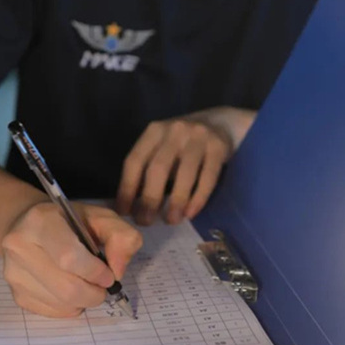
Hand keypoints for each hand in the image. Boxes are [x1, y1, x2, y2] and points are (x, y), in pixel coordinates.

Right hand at [1, 202, 141, 317]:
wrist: (29, 226)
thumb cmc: (69, 222)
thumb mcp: (101, 217)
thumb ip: (121, 237)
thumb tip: (117, 270)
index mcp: (40, 221)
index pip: (68, 258)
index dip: (95, 272)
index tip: (108, 274)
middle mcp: (19, 246)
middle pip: (67, 288)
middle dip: (94, 293)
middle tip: (102, 286)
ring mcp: (14, 272)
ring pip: (61, 304)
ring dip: (84, 301)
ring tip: (86, 283)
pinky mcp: (16, 294)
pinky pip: (53, 313)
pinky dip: (70, 306)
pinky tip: (69, 288)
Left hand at [117, 108, 255, 224]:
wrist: (221, 122)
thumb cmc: (183, 142)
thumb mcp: (163, 147)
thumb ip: (148, 168)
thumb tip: (132, 206)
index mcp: (154, 132)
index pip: (134, 161)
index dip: (127, 188)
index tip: (124, 213)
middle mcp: (174, 131)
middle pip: (158, 168)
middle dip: (149, 199)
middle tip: (146, 222)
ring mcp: (198, 138)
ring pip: (184, 174)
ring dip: (175, 202)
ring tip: (171, 220)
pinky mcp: (219, 147)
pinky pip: (208, 178)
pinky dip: (198, 199)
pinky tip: (190, 213)